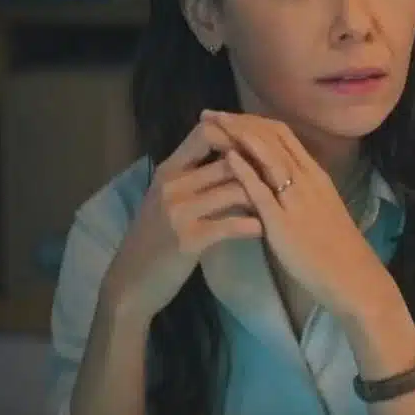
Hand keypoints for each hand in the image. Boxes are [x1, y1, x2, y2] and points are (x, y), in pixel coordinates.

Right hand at [99, 121, 262, 326]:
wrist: (130, 283)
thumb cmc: (155, 239)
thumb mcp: (168, 199)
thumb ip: (194, 175)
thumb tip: (233, 154)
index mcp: (168, 170)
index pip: (205, 132)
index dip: (237, 135)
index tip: (259, 149)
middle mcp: (172, 184)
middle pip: (229, 159)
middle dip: (260, 167)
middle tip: (283, 177)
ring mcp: (179, 211)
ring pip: (236, 189)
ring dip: (263, 196)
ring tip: (279, 203)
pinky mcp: (189, 240)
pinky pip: (232, 224)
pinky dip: (254, 225)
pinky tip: (264, 229)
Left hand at [201, 110, 395, 319]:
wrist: (352, 276)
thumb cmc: (335, 248)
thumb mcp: (320, 208)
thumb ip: (300, 191)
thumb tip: (276, 180)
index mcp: (316, 174)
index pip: (283, 134)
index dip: (254, 121)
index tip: (229, 115)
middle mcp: (307, 179)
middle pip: (272, 138)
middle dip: (239, 122)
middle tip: (211, 113)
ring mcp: (296, 199)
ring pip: (267, 157)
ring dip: (237, 137)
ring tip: (212, 124)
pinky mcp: (284, 222)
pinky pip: (262, 191)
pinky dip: (244, 170)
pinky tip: (226, 157)